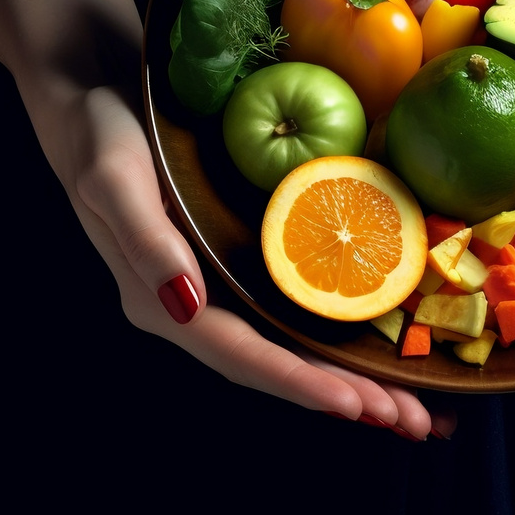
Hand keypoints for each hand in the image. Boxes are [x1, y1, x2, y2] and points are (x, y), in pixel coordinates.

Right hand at [47, 79, 453, 440]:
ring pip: (297, 345)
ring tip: (419, 411)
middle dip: (347, 397)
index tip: (355, 405)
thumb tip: (184, 302)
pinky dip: (348, 334)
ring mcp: (224, 286)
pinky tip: (391, 345)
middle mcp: (197, 306)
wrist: (95, 91)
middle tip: (415, 423)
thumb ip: (144, 241)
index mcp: (163, 301)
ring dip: (357, 379)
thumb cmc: (100, 131)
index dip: (299, 383)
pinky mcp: (245, 260)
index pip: (240, 355)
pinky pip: (302, 306)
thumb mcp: (112, 177)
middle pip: (280, 364)